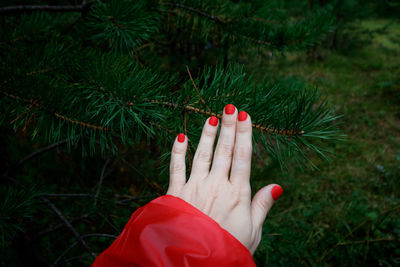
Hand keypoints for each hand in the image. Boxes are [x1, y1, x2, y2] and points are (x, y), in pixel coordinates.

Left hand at [167, 104, 282, 253]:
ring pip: (202, 154)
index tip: (245, 116)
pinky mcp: (176, 194)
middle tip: (230, 106)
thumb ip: (261, 207)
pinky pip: (176, 168)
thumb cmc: (227, 249)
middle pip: (224, 150)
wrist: (195, 264)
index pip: (243, 157)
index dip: (245, 135)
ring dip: (207, 133)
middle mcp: (216, 185)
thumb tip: (276, 186)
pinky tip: (181, 136)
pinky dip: (178, 151)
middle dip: (228, 126)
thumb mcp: (252, 232)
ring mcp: (195, 188)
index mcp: (237, 194)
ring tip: (211, 116)